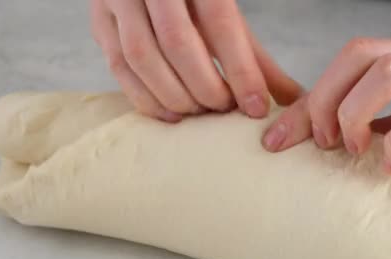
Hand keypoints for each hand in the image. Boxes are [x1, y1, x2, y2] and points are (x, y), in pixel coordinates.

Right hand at [91, 0, 301, 121]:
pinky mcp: (98, 23)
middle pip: (178, 43)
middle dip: (206, 87)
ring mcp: (118, 0)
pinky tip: (172, 115)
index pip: (221, 24)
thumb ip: (255, 58)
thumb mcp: (227, 18)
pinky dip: (147, 100)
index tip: (255, 107)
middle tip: (224, 110)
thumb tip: (292, 100)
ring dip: (175, 97)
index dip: (241, 71)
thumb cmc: (195, 2)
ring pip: (142, 58)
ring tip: (201, 112)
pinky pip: (119, 69)